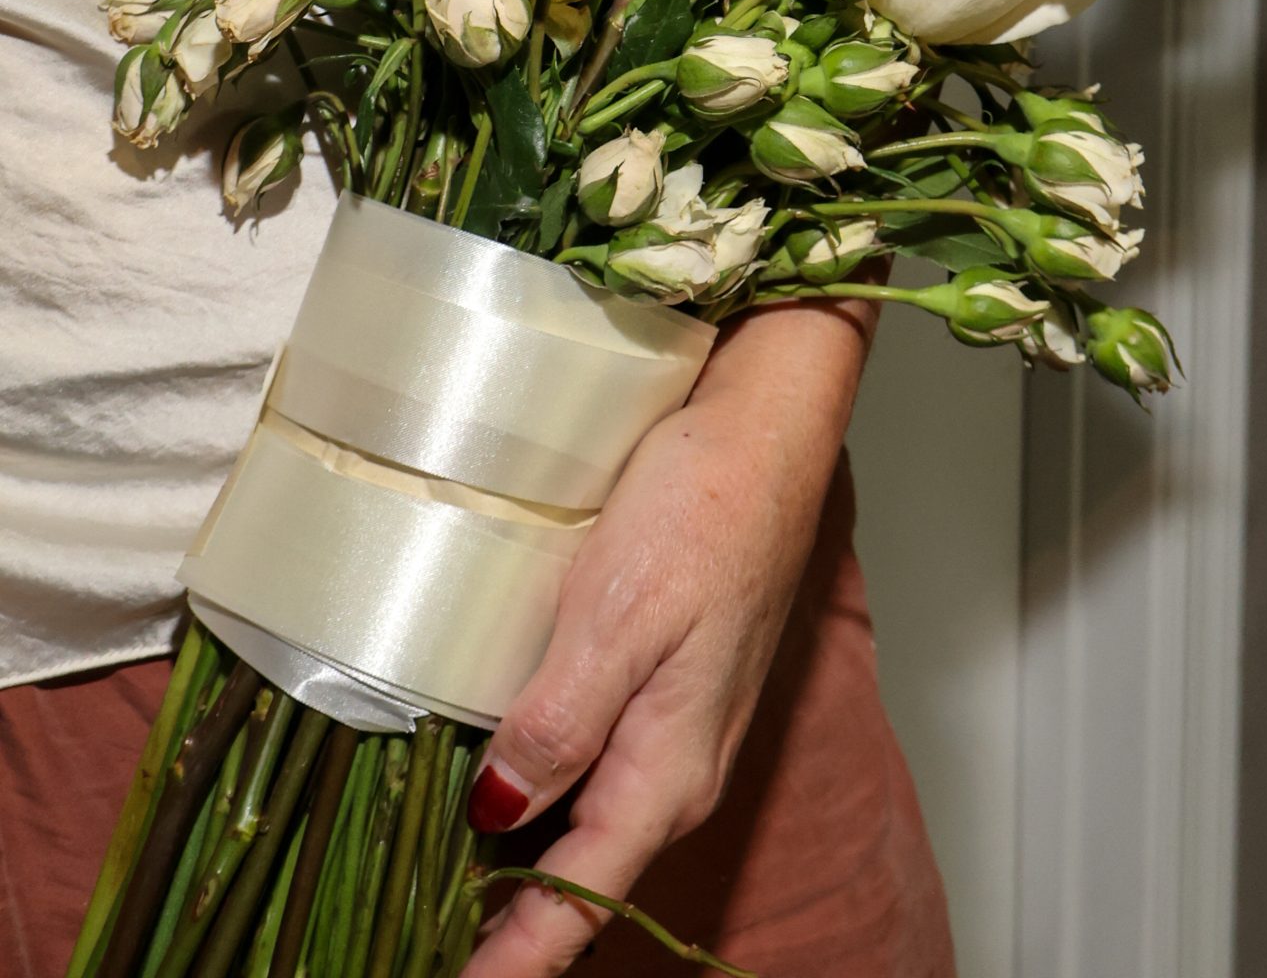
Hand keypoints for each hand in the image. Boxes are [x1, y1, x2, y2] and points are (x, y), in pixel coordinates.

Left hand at [462, 293, 874, 976]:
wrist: (767, 428)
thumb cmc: (707, 506)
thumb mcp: (618, 613)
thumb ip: (560, 722)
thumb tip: (495, 813)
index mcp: (668, 766)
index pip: (580, 898)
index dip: (513, 963)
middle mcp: (673, 764)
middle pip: (579, 875)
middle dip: (505, 928)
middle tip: (411, 938)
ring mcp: (670, 725)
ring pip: (582, 823)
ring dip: (515, 863)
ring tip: (434, 889)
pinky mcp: (659, 682)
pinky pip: (590, 767)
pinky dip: (538, 794)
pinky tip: (486, 782)